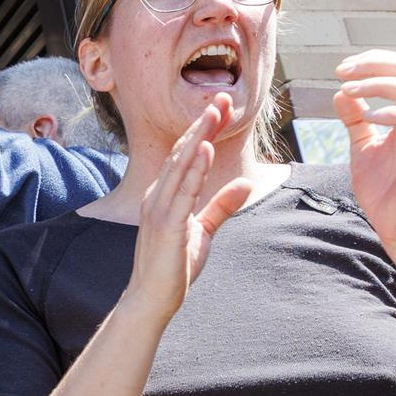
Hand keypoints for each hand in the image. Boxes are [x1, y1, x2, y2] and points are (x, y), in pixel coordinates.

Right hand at [121, 95, 253, 321]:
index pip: (186, 156)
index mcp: (165, 196)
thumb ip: (221, 206)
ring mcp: (159, 208)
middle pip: (183, 152)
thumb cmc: (173, 267)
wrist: (151, 299)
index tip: (220, 107)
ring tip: (215, 111)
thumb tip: (244, 184)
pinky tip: (204, 147)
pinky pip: (182, 190)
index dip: (203, 130)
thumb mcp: (203, 231)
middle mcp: (158, 196)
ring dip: (199, 136)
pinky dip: (194, 167)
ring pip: (182, 164)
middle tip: (221, 96)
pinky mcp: (166, 224)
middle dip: (202, 123)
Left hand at [334, 50, 395, 247]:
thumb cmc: (384, 189)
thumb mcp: (362, 147)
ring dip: (380, 85)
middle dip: (376, 65)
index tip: (342, 68)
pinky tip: (369, 118)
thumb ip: (355, 120)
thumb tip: (341, 92)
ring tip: (349, 90)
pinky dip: (393, 114)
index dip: (376, 61)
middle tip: (342, 71)